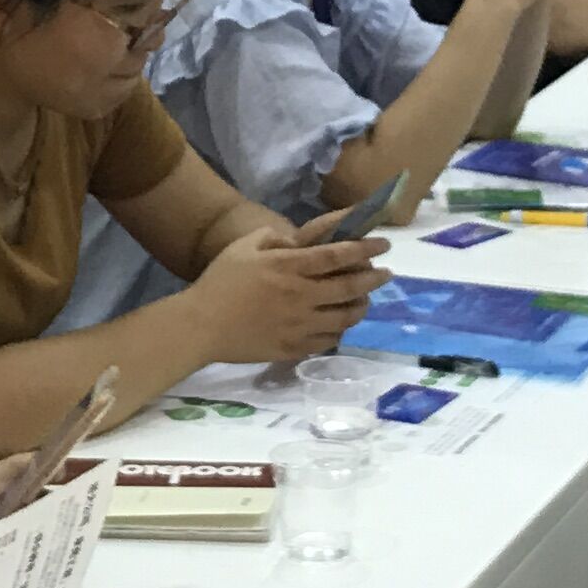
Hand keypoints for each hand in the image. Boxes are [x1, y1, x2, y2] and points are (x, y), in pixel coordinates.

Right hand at [186, 223, 390, 363]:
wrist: (201, 326)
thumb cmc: (221, 281)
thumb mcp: (245, 246)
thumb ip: (275, 239)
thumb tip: (299, 242)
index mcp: (289, 267)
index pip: (338, 255)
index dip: (365, 248)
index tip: (384, 245)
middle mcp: (301, 296)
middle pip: (350, 286)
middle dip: (374, 278)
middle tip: (386, 273)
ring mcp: (300, 325)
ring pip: (345, 317)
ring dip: (362, 306)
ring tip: (365, 299)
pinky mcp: (294, 348)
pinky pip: (328, 340)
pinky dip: (340, 330)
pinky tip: (340, 324)